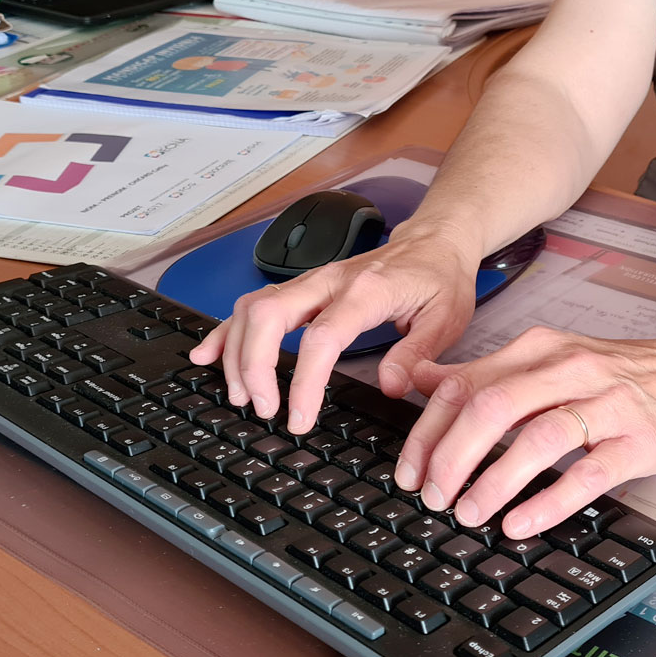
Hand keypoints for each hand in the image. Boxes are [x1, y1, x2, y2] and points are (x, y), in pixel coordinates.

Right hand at [189, 226, 480, 430]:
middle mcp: (330, 281)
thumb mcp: (446, 318)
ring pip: (253, 308)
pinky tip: (209, 355)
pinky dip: (227, 330)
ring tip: (241, 395)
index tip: (298, 417)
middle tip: (262, 408)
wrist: (434, 240)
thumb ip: (418, 353)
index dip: (304, 381)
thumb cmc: (439, 278)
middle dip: (254, 366)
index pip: (321, 337)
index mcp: (366, 291)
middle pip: (268, 316)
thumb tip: (391, 386)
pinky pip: (253, 304)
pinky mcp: (302, 287)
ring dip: (238, 353)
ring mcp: (311, 281)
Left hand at [396, 322, 655, 538]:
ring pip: (537, 437)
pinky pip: (590, 472)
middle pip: (492, 407)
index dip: (428, 431)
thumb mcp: (554, 361)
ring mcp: (609, 404)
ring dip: (494, 480)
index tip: (409, 471)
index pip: (466, 384)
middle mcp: (570, 369)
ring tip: (471, 514)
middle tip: (433, 497)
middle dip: (451, 457)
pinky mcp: (642, 439)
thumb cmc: (628, 374)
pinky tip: (522, 522)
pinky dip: (549, 500)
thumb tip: (421, 383)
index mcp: (541, 351)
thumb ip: (490, 374)